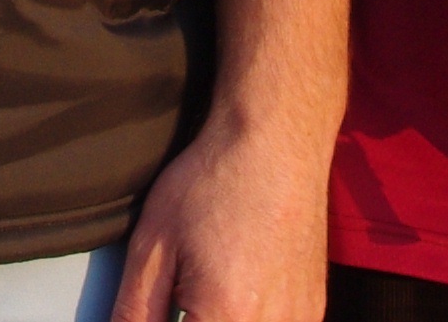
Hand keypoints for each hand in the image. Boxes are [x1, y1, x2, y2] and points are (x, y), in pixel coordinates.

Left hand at [110, 111, 328, 321]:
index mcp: (226, 316)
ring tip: (207, 286)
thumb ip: (135, 310)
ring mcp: (298, 319)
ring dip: (219, 320)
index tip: (162, 304)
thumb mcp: (154, 244)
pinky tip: (235, 287)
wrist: (275, 143)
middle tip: (182, 293)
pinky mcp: (312, 309)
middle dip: (192, 320)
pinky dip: (249, 316)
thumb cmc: (215, 181)